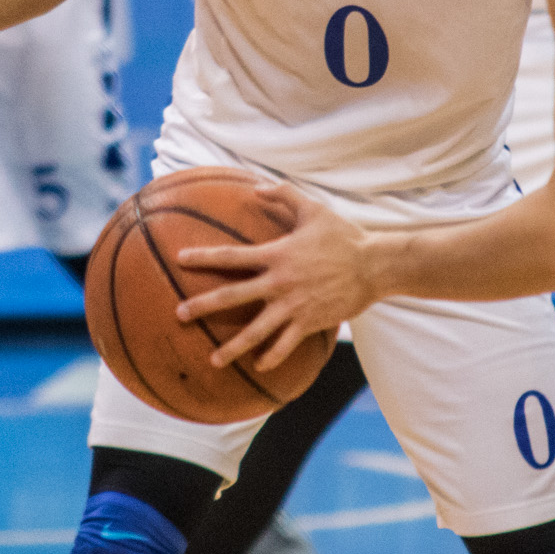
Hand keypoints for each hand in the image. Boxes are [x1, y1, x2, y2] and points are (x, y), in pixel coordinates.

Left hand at [172, 186, 376, 369]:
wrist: (374, 266)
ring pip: (256, 331)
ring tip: (214, 360)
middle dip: (203, 305)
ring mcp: (293, 306)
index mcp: (276, 254)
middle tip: (180, 314)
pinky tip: (259, 366)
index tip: (181, 259)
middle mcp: (279, 283)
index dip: (204, 257)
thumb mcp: (313, 209)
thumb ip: (283, 194)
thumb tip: (256, 187)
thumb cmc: (344, 236)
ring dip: (233, 347)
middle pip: (233, 296)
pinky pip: (285, 345)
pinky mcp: (309, 322)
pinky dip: (271, 356)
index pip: (231, 255)